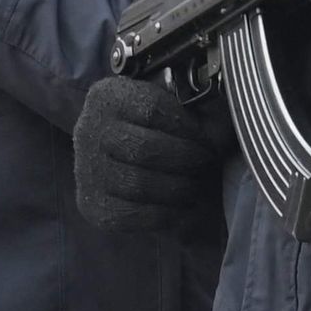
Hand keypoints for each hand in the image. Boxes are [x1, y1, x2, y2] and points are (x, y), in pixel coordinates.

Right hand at [74, 70, 224, 230]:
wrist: (110, 149)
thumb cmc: (148, 123)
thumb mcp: (166, 102)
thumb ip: (196, 109)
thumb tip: (223, 131)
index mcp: (108, 97)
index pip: (152, 109)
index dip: (187, 126)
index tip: (206, 136)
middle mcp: (89, 131)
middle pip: (145, 149)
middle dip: (187, 158)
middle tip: (206, 162)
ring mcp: (86, 170)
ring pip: (139, 184)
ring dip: (179, 187)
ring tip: (196, 184)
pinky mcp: (92, 205)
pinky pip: (132, 214)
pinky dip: (164, 213)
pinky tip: (180, 205)